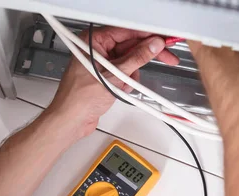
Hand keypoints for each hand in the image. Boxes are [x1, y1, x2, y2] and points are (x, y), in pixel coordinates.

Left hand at [42, 26, 179, 141]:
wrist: (71, 120)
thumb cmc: (79, 98)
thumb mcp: (115, 75)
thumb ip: (137, 58)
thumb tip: (152, 46)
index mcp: (93, 41)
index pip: (126, 32)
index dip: (148, 36)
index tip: (163, 40)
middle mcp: (96, 49)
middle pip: (130, 46)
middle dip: (144, 57)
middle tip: (167, 57)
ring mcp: (100, 62)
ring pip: (129, 61)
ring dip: (132, 74)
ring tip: (125, 84)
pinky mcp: (104, 75)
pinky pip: (124, 72)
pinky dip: (127, 82)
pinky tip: (121, 90)